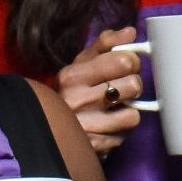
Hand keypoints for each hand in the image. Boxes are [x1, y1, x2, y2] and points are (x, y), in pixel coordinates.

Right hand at [58, 27, 144, 155]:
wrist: (47, 126)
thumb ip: (106, 44)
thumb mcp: (82, 63)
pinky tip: (107, 126)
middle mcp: (77, 100)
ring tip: (115, 108)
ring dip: (128, 111)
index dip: (132, 62)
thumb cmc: (72, 90)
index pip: (124, 60)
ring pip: (133, 115)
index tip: (126, 66)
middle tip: (122, 88)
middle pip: (133, 85)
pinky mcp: (93, 147)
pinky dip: (119, 131)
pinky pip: (124, 136)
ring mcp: (85, 126)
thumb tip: (130, 33)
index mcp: (74, 75)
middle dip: (132, 86)